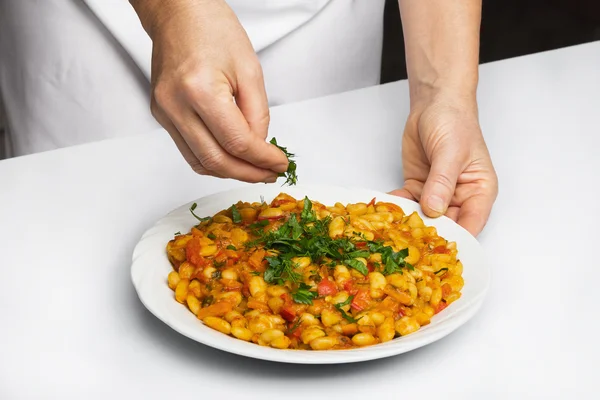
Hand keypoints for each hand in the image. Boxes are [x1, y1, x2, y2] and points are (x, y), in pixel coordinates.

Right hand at [143, 0, 287, 181]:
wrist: (178, 13)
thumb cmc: (212, 29)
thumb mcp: (250, 70)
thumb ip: (257, 114)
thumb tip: (259, 148)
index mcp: (199, 90)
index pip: (237, 143)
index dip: (263, 160)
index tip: (279, 163)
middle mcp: (175, 106)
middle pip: (216, 161)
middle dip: (248, 173)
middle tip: (270, 174)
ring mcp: (164, 113)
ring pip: (200, 163)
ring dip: (231, 172)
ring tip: (255, 169)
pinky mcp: (162, 115)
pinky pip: (189, 151)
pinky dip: (213, 161)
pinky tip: (232, 158)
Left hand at [391, 92, 497, 235]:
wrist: (434, 104)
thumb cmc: (454, 123)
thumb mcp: (450, 152)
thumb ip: (442, 182)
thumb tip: (435, 210)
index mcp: (479, 192)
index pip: (471, 224)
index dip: (455, 239)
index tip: (437, 251)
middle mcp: (460, 198)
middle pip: (446, 226)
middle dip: (427, 235)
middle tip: (406, 244)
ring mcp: (438, 194)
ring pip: (424, 218)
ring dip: (408, 223)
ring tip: (391, 230)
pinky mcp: (419, 188)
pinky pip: (408, 204)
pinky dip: (397, 208)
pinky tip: (384, 211)